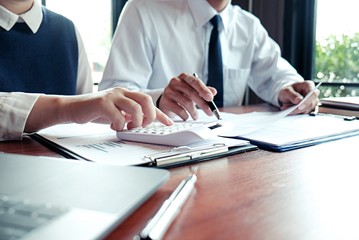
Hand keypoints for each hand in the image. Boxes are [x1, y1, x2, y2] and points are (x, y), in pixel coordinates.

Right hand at [26, 87, 172, 131]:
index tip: (170, 124)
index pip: (149, 103)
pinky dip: (119, 125)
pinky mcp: (101, 102)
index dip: (160, 114)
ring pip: (135, 107)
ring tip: (128, 127)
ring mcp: (112, 96)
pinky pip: (118, 115)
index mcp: (127, 94)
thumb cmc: (96, 111)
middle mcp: (122, 92)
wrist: (74, 108)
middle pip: (146, 99)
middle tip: (144, 126)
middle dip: (150, 115)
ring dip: (135, 121)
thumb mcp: (118, 113)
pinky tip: (113, 127)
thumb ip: (130, 115)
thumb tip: (145, 123)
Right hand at [158, 73, 216, 119]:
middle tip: (209, 112)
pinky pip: (178, 109)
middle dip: (202, 104)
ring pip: (185, 102)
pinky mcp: (164, 101)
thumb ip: (204, 91)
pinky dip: (185, 115)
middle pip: (191, 93)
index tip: (210, 98)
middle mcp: (175, 81)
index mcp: (184, 77)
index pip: (195, 82)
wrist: (167, 101)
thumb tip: (214, 92)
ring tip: (196, 116)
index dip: (203, 90)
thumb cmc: (182, 94)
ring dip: (193, 112)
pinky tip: (186, 116)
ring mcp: (168, 90)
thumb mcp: (194, 91)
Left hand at [278, 81, 319, 114]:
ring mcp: (312, 101)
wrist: (286, 95)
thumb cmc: (287, 90)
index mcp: (309, 85)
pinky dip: (296, 112)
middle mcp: (312, 94)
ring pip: (307, 109)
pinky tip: (289, 110)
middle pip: (311, 103)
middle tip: (289, 109)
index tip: (299, 107)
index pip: (313, 94)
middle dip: (300, 108)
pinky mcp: (308, 108)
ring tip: (286, 108)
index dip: (307, 101)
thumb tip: (299, 100)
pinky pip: (304, 112)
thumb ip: (292, 95)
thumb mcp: (286, 91)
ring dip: (296, 111)